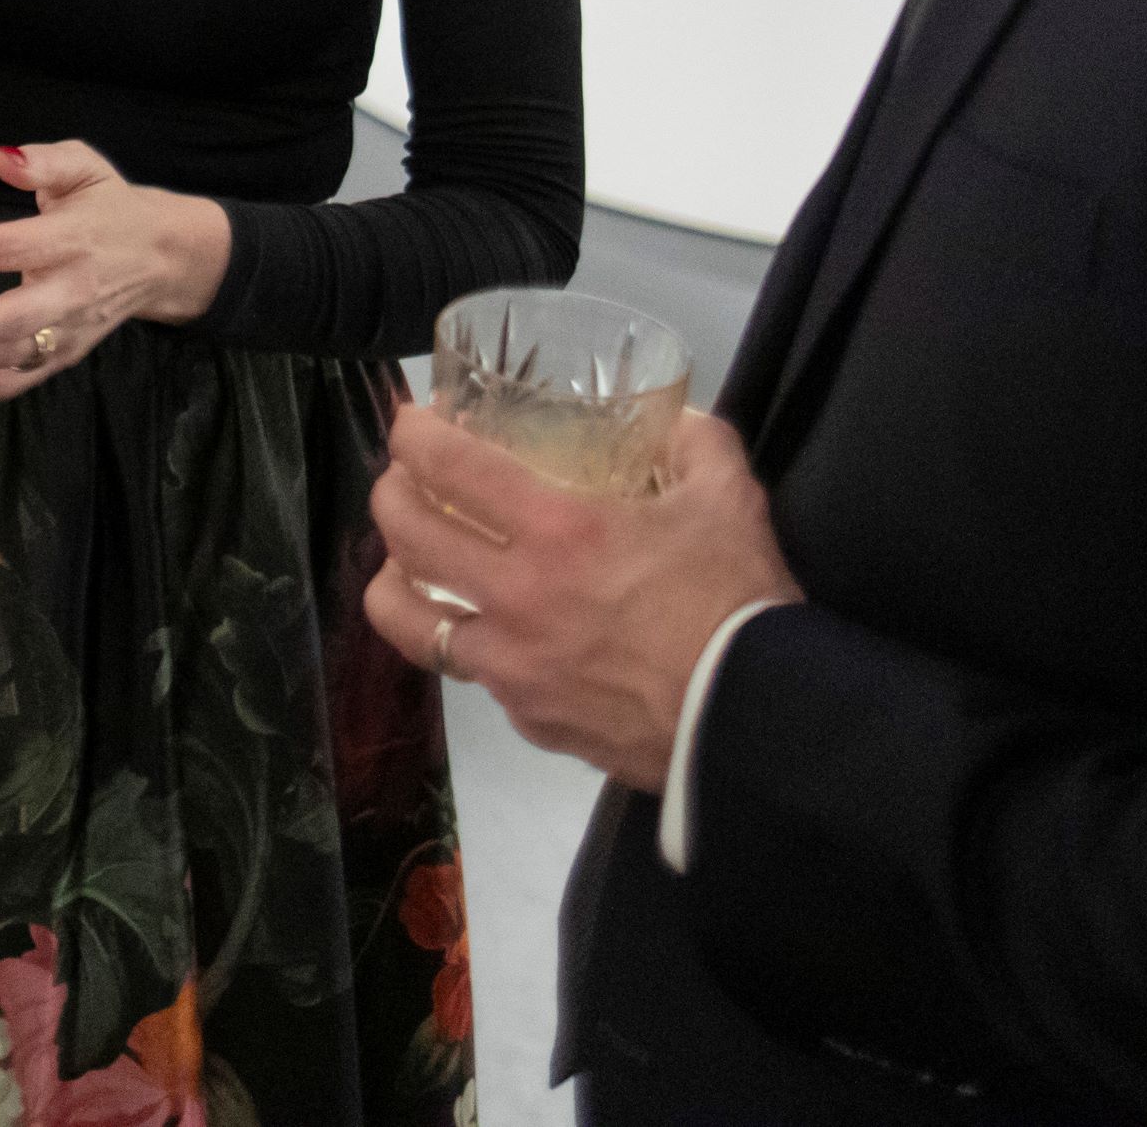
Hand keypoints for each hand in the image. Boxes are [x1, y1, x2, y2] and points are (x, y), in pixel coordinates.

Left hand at [0, 141, 233, 401]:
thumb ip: (44, 161)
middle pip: (11, 322)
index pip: (7, 247)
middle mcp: (71, 292)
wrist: (165, 257)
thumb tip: (2, 158)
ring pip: (11, 360)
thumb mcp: (85, 166)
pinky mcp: (65, 357)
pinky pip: (17, 381)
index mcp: (72, 240)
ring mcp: (70, 332)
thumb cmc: (110, 206)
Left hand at [361, 401, 798, 791]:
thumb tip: (676, 420)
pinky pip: (476, 676)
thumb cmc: (739, 603)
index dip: (413, 436)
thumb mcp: (730, 499)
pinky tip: (494, 636)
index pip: (449, 466)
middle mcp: (515, 598)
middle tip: (402, 482)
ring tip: (408, 566)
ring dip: (395, 582)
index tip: (410, 425)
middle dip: (388, 494)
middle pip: (405, 535)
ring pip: (408, 622)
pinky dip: (473, 647)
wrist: (757, 725)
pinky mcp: (529, 720)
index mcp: (557, 532)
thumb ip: (696, 443)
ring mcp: (512, 668)